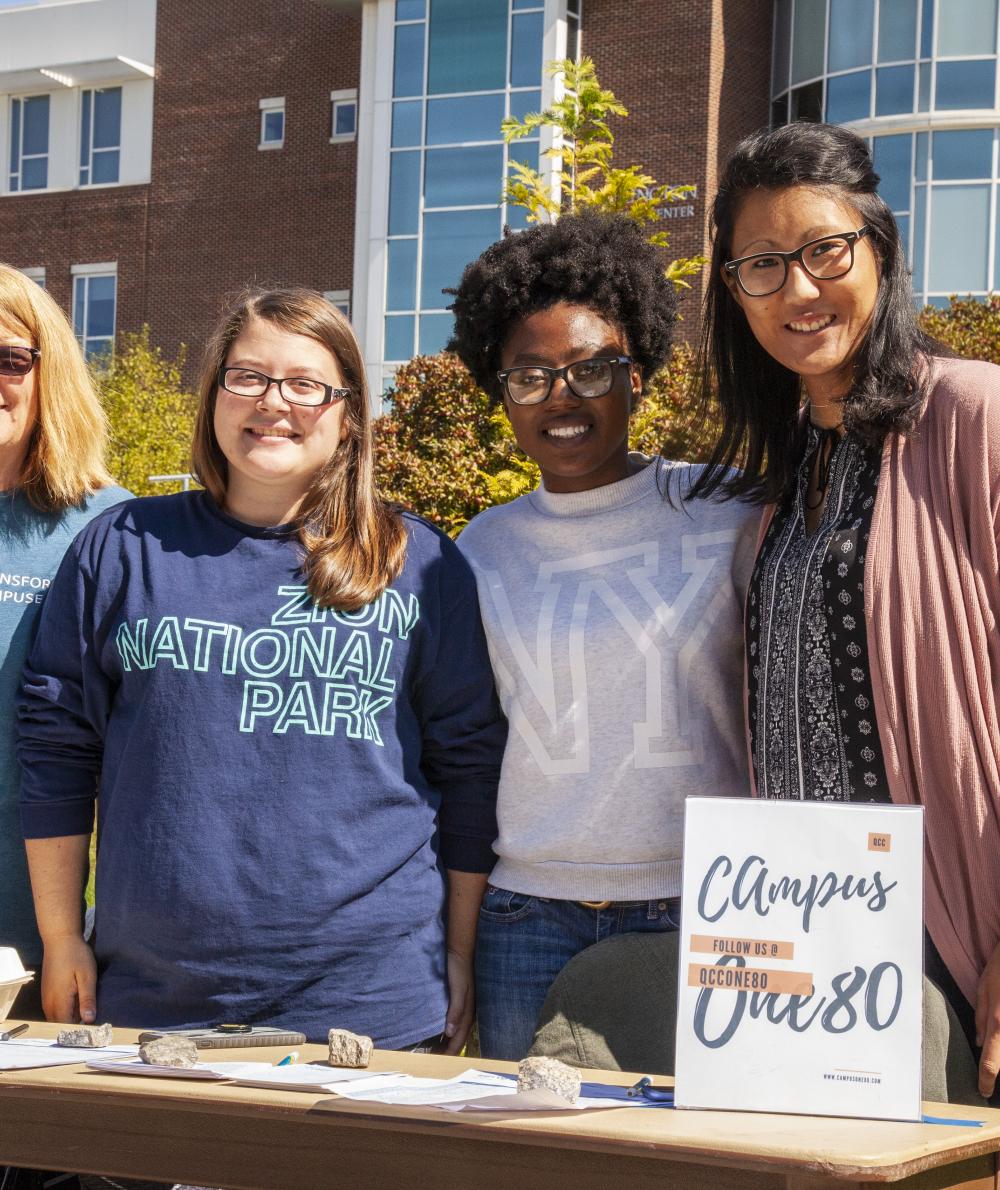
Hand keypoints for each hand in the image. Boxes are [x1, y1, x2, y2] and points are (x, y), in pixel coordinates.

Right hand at [41, 934, 96, 1023]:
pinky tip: (78, 1002)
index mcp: (59, 1000)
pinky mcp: (47, 993)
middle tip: (93, 1020)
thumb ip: (87, 999)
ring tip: (87, 1010)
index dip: (79, 1031)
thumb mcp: (87, 976)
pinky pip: (55, 1009)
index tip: (93, 1030)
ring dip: (70, 1017)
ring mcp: (46, 998)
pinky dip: (65, 1010)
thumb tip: (89, 1020)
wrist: (60, 940)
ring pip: (57, 1017)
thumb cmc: (76, 955)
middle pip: (60, 1024)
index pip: (66, 1026)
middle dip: (75, 1026)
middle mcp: (49, 1003)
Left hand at [440, 949, 474, 1054]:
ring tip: (437, 1050)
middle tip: (436, 1060)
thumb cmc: (459, 969)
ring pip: (456, 1029)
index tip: (440, 1063)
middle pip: (459, 1036)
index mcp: (468, 1012)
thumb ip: (455, 1010)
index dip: (451, 1051)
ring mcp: (464, 1005)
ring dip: (448, 1040)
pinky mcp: (459, 999)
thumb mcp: (458, 989)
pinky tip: (441, 1031)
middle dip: (449, 1049)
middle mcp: (468, 1011)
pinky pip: (454, 1019)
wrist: (461, 950)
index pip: (460, 1038)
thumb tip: (449, 1033)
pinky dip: (447, 1029)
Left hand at [976, 940, 999, 1097]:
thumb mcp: (984, 989)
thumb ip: (981, 1018)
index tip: (983, 1092)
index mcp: (999, 1024)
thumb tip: (979, 1043)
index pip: (991, 1062)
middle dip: (997, 1071)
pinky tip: (999, 1034)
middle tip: (988, 1080)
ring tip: (994, 1042)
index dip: (987, 1081)